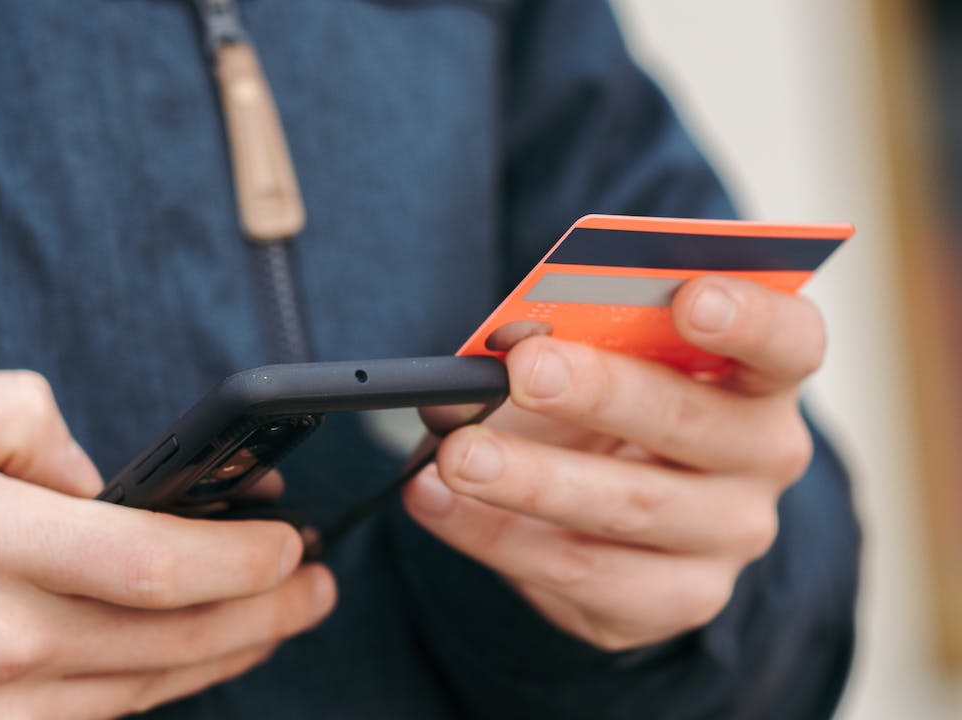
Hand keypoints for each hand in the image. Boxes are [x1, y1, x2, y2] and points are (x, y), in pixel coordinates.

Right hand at [0, 372, 334, 718]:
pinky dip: (165, 689)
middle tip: (320, 586)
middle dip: (267, 611)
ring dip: (232, 653)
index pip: (148, 562)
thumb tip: (97, 479)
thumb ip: (18, 415)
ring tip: (285, 616)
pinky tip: (200, 658)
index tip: (290, 539)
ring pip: (148, 689)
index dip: (238, 558)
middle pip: (171, 639)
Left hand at [404, 276, 821, 650]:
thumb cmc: (599, 406)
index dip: (747, 318)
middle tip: (524, 369)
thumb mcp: (583, 360)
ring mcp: (727, 537)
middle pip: (691, 423)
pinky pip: (581, 576)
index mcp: (760, 376)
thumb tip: (481, 358)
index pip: (787, 342)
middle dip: (600, 393)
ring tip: (456, 454)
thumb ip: (551, 342)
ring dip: (532, 479)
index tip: (689, 297)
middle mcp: (764, 458)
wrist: (602, 505)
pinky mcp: (674, 600)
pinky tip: (435, 503)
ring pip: (629, 508)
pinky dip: (496, 536)